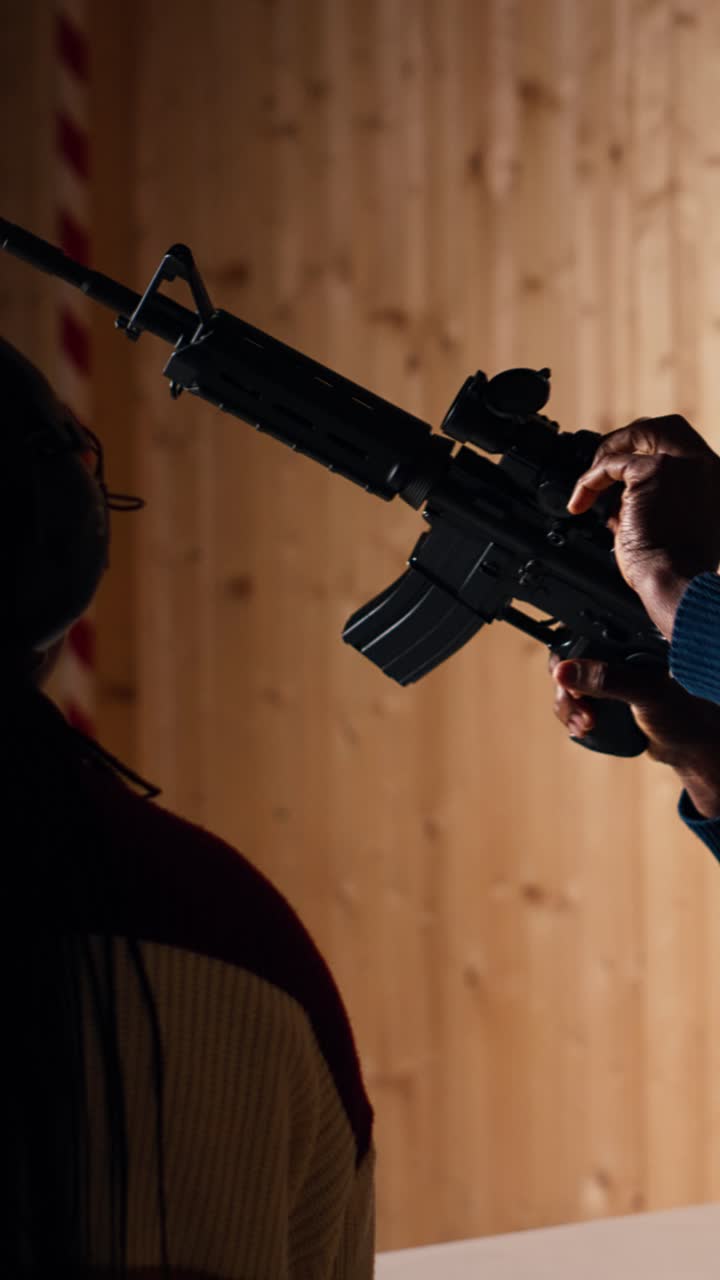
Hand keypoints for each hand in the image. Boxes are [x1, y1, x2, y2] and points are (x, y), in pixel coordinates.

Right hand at [550, 654, 719, 817]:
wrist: (689, 748)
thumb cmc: (681, 714)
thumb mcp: (645, 693)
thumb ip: (608, 679)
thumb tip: (564, 671)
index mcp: (629, 641)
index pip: (583, 632)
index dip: (568, 653)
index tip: (566, 678)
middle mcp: (615, 654)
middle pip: (568, 660)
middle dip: (567, 690)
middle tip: (582, 708)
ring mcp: (607, 677)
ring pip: (568, 684)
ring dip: (569, 707)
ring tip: (586, 725)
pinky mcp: (602, 698)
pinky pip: (573, 701)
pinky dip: (572, 716)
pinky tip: (584, 728)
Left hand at [567, 416, 719, 637]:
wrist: (678, 583)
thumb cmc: (676, 571)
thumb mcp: (672, 528)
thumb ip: (650, 504)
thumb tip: (614, 500)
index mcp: (714, 479)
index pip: (681, 448)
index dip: (649, 451)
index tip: (624, 472)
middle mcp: (705, 465)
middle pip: (666, 427)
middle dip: (630, 438)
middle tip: (603, 461)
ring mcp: (681, 464)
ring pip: (639, 433)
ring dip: (609, 452)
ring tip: (589, 481)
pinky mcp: (653, 472)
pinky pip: (611, 464)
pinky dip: (589, 480)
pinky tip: (580, 502)